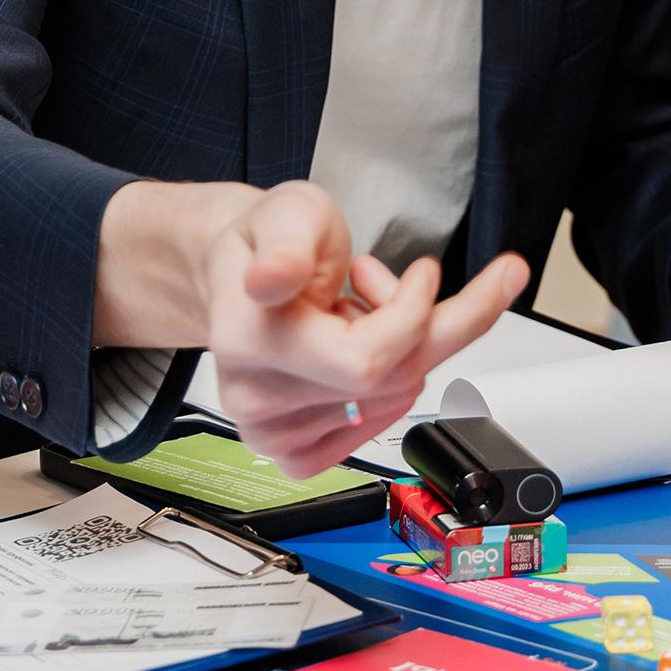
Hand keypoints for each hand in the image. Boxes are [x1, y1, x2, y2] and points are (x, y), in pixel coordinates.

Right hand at [205, 180, 528, 476]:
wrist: (243, 279)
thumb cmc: (271, 245)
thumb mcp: (288, 214)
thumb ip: (287, 245)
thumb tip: (270, 279)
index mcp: (246, 339)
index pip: (363, 359)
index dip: (412, 313)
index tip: (426, 270)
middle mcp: (254, 399)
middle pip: (391, 381)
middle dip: (422, 323)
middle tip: (409, 279)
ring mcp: (274, 435)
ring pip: (395, 399)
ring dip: (404, 348)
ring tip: (358, 311)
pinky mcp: (297, 456)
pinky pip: (380, 425)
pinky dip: (392, 382)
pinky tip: (360, 349)